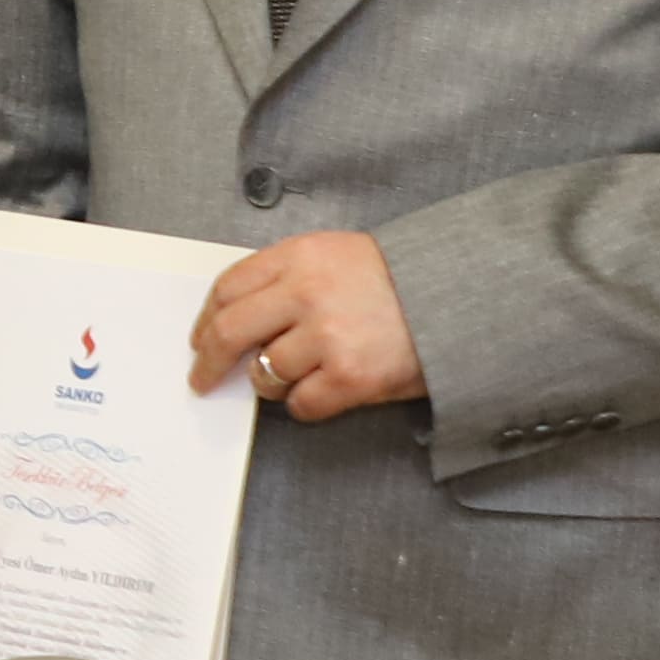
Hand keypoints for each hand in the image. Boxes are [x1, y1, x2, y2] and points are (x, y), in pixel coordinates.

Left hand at [196, 231, 418, 421]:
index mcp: (299, 256)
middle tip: (203, 379)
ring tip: (299, 374)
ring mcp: (327, 336)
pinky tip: (325, 389)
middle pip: (228, 332)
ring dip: (271, 382)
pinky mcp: (349, 376)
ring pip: (264, 373)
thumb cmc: (399, 279)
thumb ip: (287, 277)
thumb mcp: (337, 255)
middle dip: (208, 363)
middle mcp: (306, 293)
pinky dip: (305, 403)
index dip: (207, 319)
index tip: (200, 339)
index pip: (227, 289)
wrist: (459, 297)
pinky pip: (300, 404)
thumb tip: (236, 318)